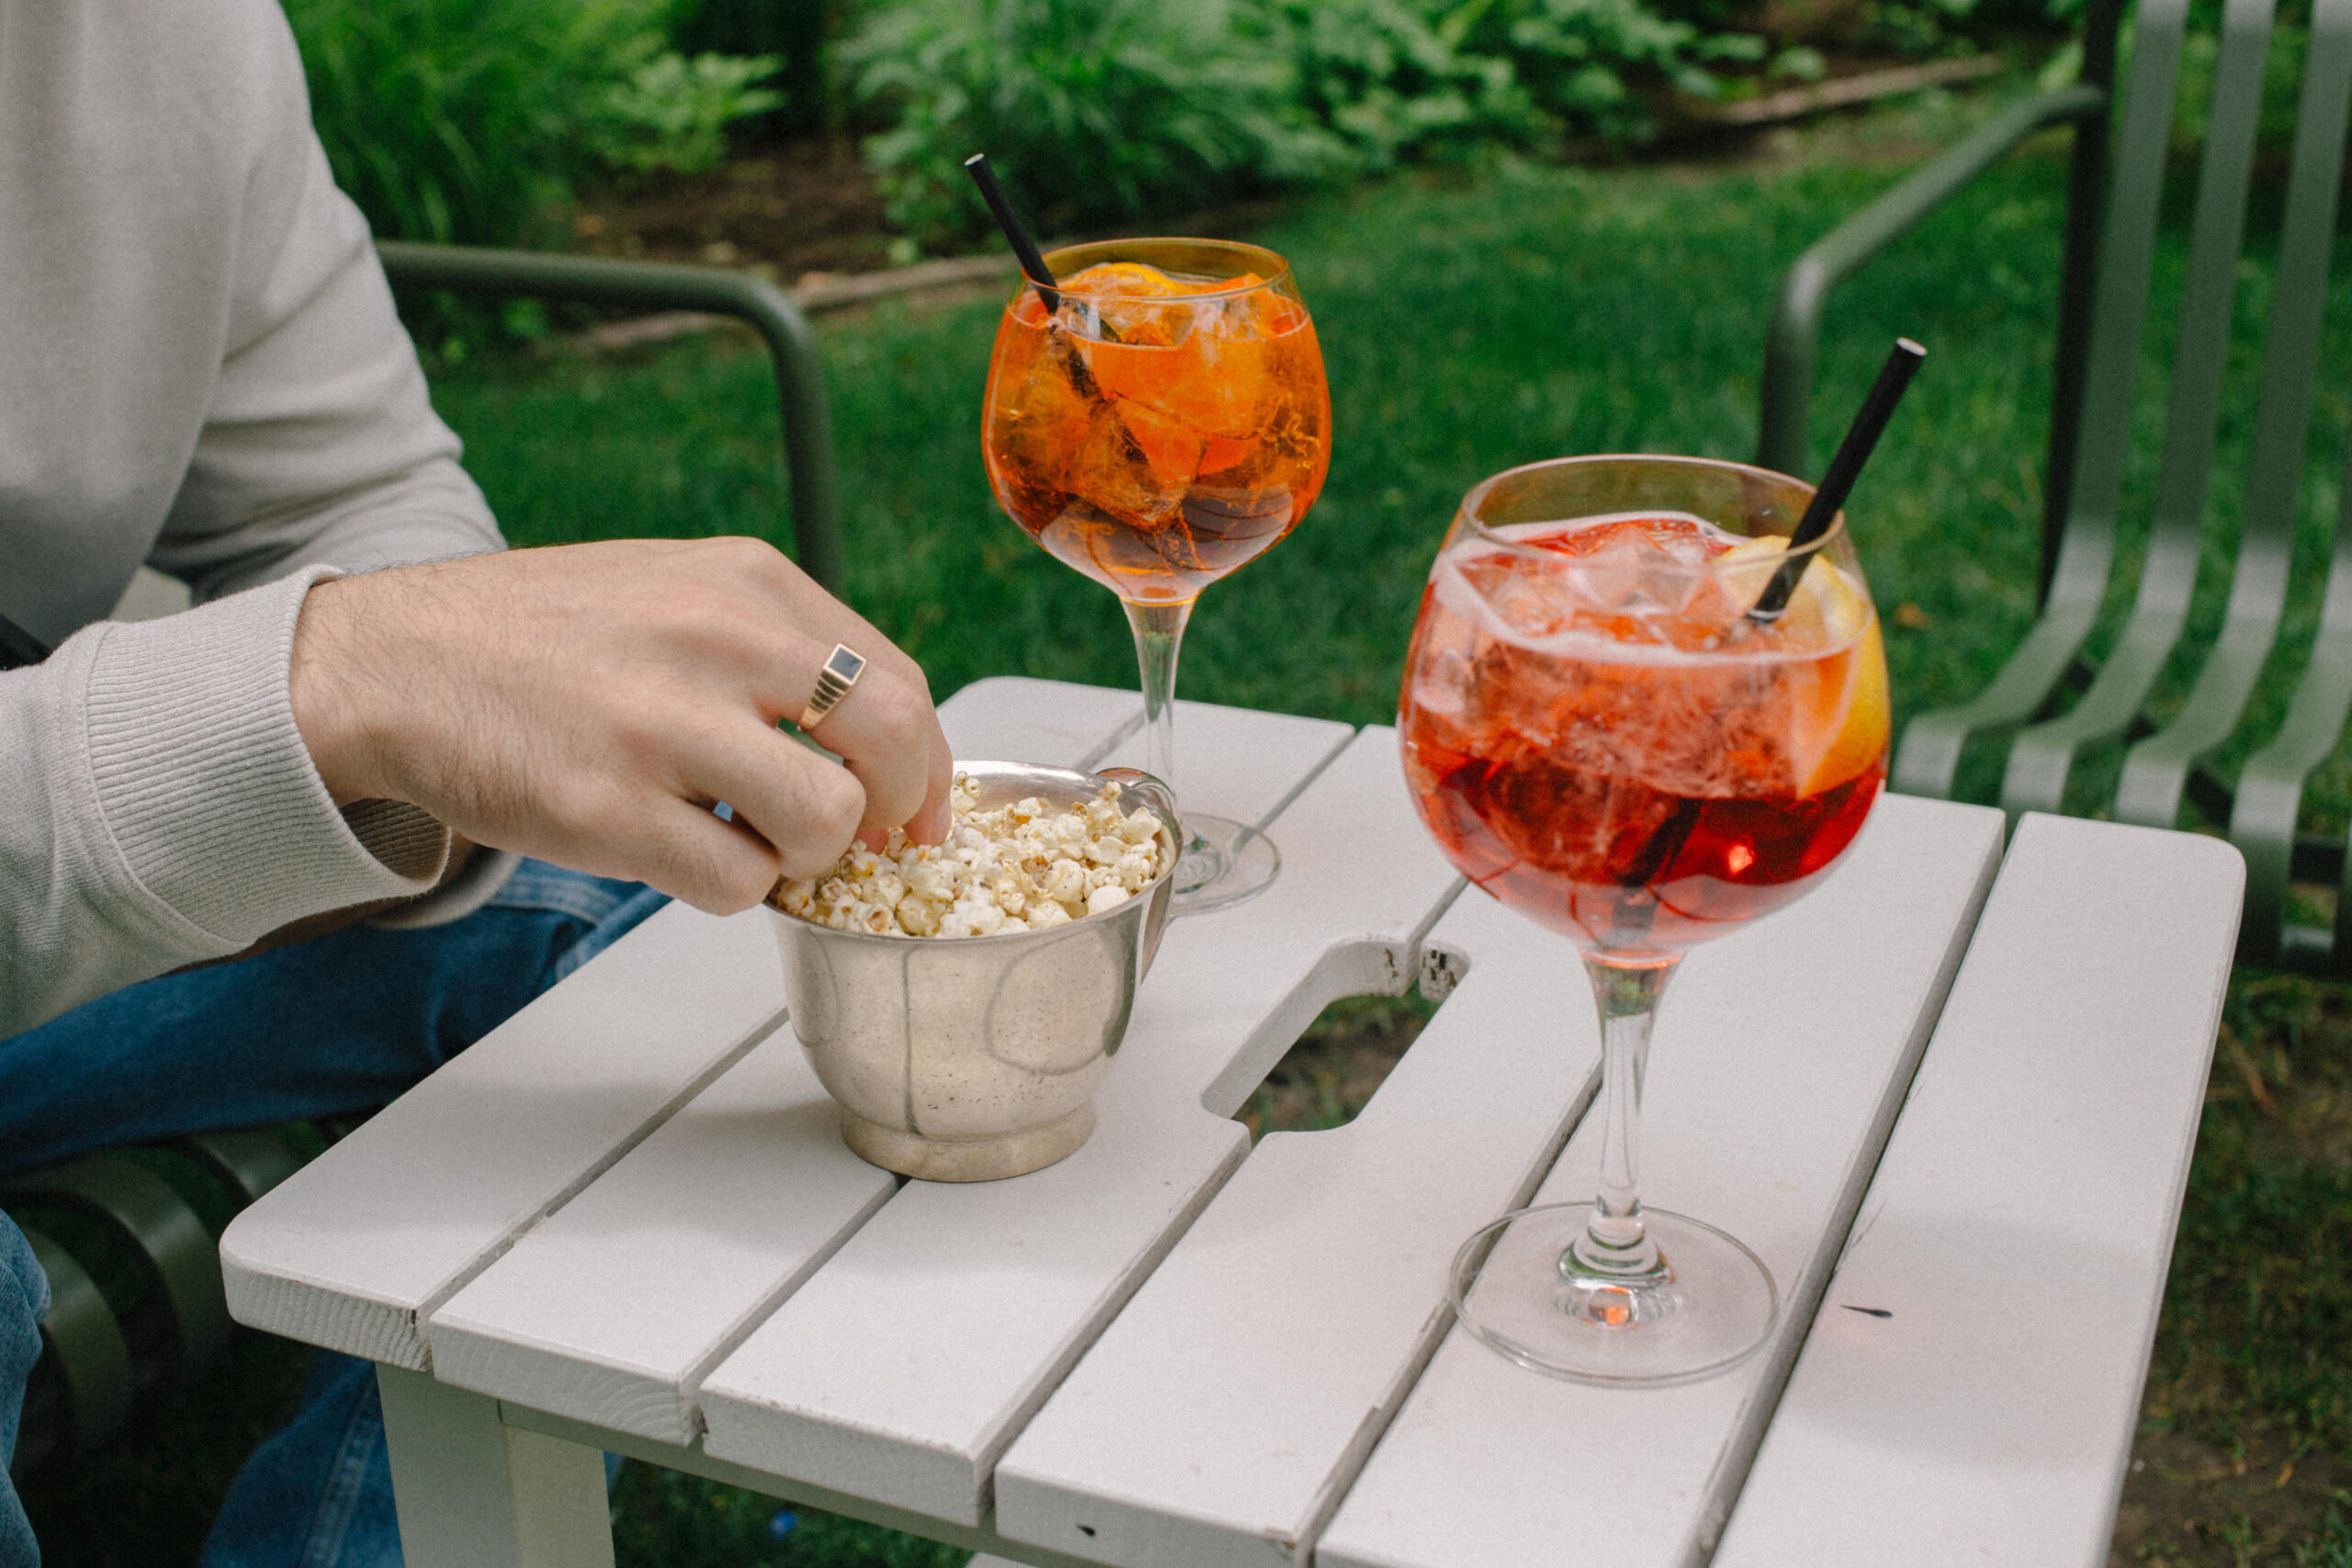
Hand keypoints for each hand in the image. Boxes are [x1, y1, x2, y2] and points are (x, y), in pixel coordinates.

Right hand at [288, 538, 953, 912]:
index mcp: (749, 582)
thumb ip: (775, 646)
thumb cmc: (537, 637)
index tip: (912, 810)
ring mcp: (663, 725)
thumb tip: (876, 737)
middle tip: (860, 841)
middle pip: (892, 742)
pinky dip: (729, 891)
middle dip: (895, 811)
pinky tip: (681, 854)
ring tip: (746, 839)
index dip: (925, 766)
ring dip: (803, 857)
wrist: (387, 662)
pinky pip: (736, 883)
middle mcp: (720, 639)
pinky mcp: (609, 809)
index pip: (899, 681)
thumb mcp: (676, 590)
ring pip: (825, 823)